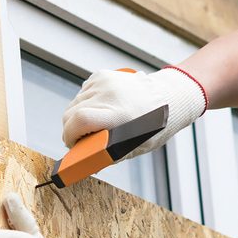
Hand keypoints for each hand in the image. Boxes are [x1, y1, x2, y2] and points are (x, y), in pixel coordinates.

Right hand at [61, 67, 206, 156]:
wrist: (168, 96)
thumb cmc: (153, 126)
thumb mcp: (135, 146)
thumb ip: (109, 154)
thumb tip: (85, 163)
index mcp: (120, 114)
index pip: (80, 120)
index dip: (70, 135)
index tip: (72, 144)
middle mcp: (110, 95)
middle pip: (71, 113)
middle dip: (70, 129)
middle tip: (80, 139)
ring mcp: (105, 82)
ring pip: (74, 103)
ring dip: (77, 116)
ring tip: (94, 124)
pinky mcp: (102, 75)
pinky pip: (83, 93)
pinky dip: (85, 103)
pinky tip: (100, 108)